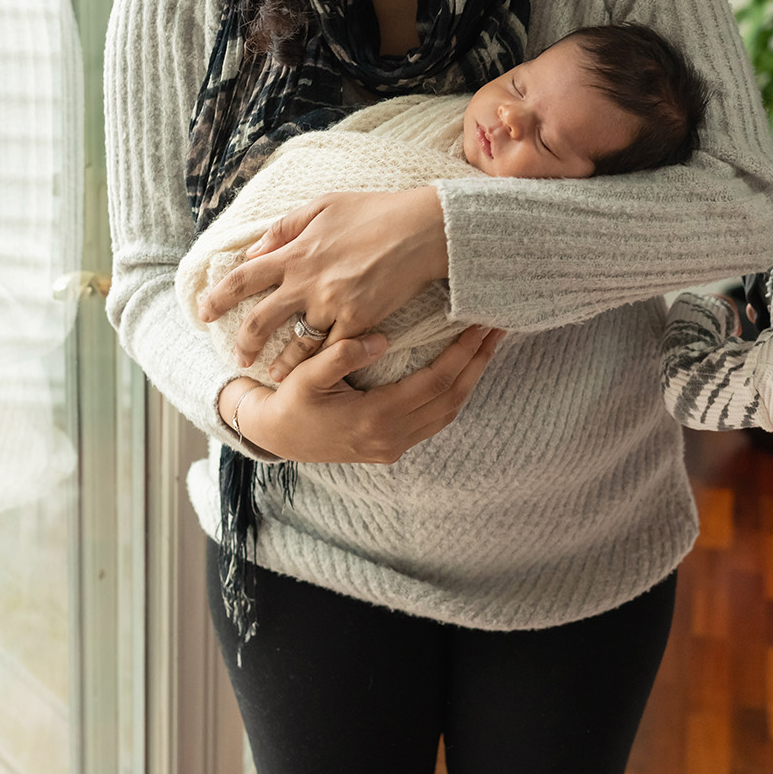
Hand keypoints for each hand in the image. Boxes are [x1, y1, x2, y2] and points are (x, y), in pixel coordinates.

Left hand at [197, 187, 449, 375]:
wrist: (422, 230)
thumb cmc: (375, 212)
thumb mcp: (323, 206)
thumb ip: (284, 228)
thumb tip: (252, 252)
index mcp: (295, 253)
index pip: (243, 278)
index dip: (218, 297)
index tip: (203, 312)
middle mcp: (307, 282)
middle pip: (260, 320)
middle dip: (244, 342)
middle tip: (239, 357)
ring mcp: (332, 305)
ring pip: (296, 343)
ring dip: (282, 362)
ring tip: (275, 373)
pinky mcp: (359, 321)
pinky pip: (332, 350)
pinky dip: (321, 363)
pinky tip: (314, 372)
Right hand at [229, 325, 505, 463]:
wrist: (275, 437)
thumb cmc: (289, 402)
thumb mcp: (305, 376)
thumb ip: (338, 355)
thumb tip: (379, 339)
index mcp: (375, 418)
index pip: (435, 382)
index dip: (462, 354)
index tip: (479, 326)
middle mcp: (391, 437)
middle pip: (451, 398)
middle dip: (478, 362)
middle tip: (497, 329)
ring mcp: (393, 446)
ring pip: (448, 412)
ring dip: (471, 378)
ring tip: (487, 346)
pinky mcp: (391, 448)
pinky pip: (434, 420)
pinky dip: (453, 394)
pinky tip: (462, 371)